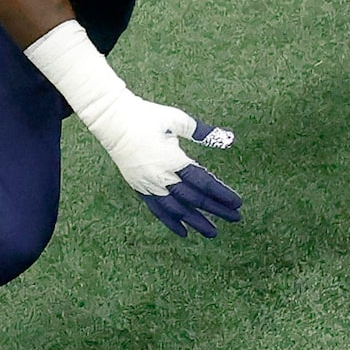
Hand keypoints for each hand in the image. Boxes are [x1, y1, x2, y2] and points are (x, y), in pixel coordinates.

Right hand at [26, 24, 246, 239]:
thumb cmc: (145, 116)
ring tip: (212, 233)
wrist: (111, 120)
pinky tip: (183, 232)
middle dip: (215, 209)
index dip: (221, 193)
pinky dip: (171, 221)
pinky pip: (157, 209)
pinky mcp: (138, 187)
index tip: (237, 203)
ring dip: (195, 221)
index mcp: (172, 160)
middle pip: (193, 198)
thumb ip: (201, 131)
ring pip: (176, 209)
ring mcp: (148, 184)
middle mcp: (161, 177)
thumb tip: (227, 138)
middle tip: (235, 219)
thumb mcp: (176, 119)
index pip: (202, 181)